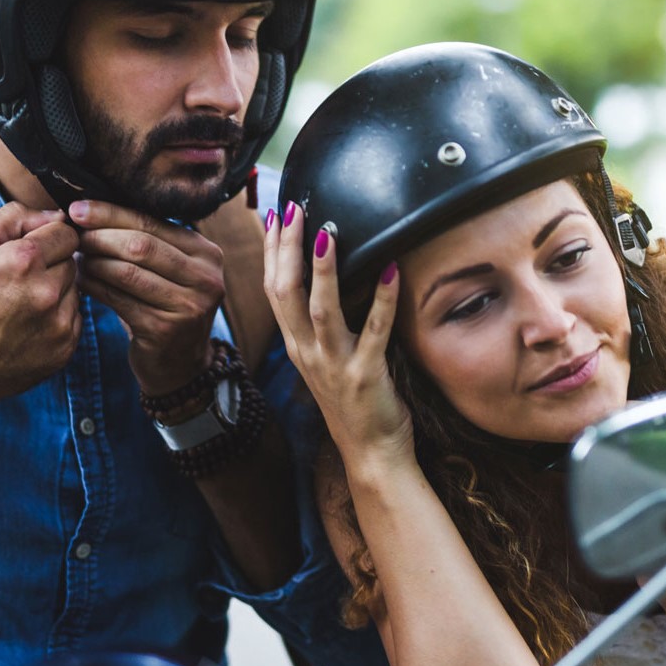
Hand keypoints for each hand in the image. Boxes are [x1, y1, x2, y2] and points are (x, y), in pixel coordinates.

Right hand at [0, 203, 81, 414]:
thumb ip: (13, 218)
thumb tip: (56, 214)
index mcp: (23, 260)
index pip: (66, 232)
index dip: (47, 237)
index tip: (29, 250)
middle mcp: (47, 292)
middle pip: (72, 261)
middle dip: (50, 264)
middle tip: (18, 281)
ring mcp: (59, 323)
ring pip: (75, 290)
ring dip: (55, 291)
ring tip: (20, 304)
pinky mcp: (65, 349)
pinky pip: (75, 319)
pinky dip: (57, 318)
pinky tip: (27, 325)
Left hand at [69, 199, 223, 394]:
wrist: (181, 366)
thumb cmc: (167, 307)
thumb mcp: (171, 271)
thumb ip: (148, 241)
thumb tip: (92, 210)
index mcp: (207, 254)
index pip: (152, 222)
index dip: (111, 213)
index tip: (78, 208)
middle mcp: (205, 278)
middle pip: (140, 245)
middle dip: (100, 236)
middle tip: (73, 235)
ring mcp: (189, 306)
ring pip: (127, 272)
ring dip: (94, 262)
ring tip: (76, 258)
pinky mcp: (165, 329)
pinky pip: (119, 299)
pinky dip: (95, 287)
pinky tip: (82, 281)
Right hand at [264, 203, 412, 466]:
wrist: (371, 456)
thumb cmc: (354, 405)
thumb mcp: (326, 362)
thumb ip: (321, 327)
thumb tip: (325, 282)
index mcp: (298, 347)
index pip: (274, 291)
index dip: (273, 252)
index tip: (277, 217)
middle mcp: (308, 354)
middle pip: (286, 294)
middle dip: (288, 249)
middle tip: (295, 210)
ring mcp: (335, 366)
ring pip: (320, 311)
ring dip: (322, 271)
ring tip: (328, 234)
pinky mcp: (366, 376)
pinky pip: (375, 331)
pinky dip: (383, 299)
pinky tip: (393, 270)